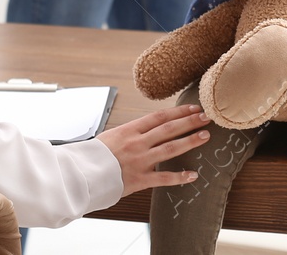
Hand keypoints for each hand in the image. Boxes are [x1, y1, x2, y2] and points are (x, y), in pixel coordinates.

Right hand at [96, 103, 212, 195]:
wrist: (80, 174)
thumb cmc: (92, 156)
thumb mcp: (110, 137)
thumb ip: (128, 134)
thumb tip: (143, 130)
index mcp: (129, 130)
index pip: (159, 116)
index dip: (179, 112)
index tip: (193, 108)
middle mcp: (137, 143)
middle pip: (169, 129)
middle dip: (190, 122)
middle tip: (206, 117)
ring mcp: (139, 160)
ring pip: (170, 148)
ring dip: (190, 141)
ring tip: (205, 136)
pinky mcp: (139, 179)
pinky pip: (163, 178)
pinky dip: (179, 177)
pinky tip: (193, 175)